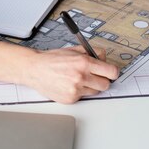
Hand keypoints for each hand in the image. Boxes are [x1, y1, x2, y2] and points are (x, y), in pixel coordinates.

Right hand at [0, 42, 118, 103]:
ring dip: (91, 86)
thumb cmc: (52, 59)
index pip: (111, 71)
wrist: (35, 69)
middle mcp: (81, 76)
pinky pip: (83, 97)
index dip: (113, 72)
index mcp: (84, 62)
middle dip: (102, 79)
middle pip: (106, 84)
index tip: (111, 72)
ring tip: (79, 79)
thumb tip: (104, 57)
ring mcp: (76, 90)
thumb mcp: (74, 50)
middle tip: (95, 75)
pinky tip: (70, 84)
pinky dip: (80, 92)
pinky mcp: (70, 99)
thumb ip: (91, 52)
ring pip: (95, 91)